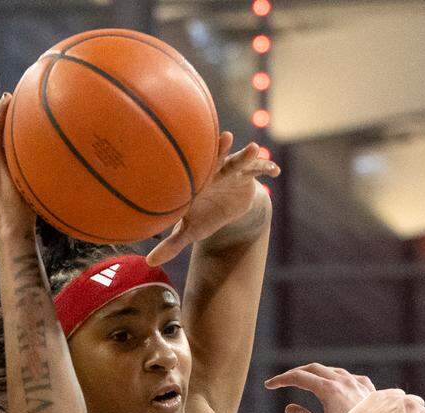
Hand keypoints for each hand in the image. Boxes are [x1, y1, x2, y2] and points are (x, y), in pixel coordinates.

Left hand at [146, 134, 279, 265]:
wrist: (225, 207)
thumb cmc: (203, 214)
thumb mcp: (190, 230)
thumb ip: (172, 244)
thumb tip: (149, 263)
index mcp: (199, 182)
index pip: (196, 172)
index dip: (197, 166)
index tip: (194, 160)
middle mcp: (215, 172)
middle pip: (219, 158)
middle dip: (222, 149)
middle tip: (225, 137)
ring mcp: (233, 171)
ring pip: (241, 161)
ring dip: (247, 156)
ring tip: (254, 148)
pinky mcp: (248, 175)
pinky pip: (259, 170)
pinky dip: (266, 168)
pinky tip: (275, 171)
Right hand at [265, 364, 375, 412]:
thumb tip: (289, 408)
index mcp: (328, 389)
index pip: (298, 377)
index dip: (281, 380)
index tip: (269, 385)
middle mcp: (343, 381)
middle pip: (313, 368)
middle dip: (295, 373)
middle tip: (283, 381)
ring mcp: (357, 384)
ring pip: (333, 371)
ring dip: (317, 375)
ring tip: (306, 383)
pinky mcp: (369, 390)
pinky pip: (351, 377)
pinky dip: (338, 379)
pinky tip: (337, 385)